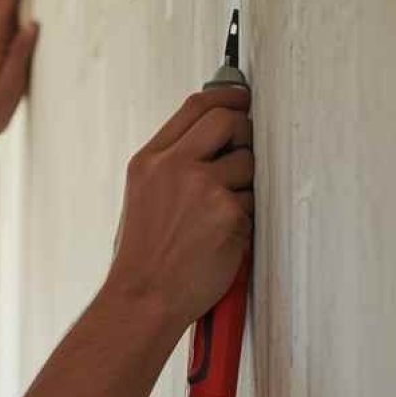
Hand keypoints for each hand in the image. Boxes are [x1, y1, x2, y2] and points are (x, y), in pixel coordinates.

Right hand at [106, 88, 253, 328]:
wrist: (143, 298)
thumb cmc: (142, 260)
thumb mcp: (142, 198)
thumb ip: (172, 165)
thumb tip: (209, 140)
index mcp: (149, 162)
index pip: (196, 107)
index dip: (226, 98)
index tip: (240, 99)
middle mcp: (174, 168)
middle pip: (228, 120)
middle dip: (243, 133)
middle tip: (241, 154)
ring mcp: (203, 188)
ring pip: (248, 164)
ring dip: (244, 187)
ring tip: (216, 218)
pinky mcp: (228, 212)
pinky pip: (253, 202)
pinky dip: (244, 219)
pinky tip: (220, 238)